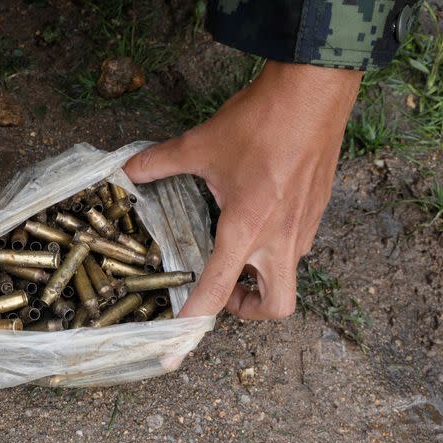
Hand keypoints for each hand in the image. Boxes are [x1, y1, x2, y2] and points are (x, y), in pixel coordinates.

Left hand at [126, 61, 361, 319]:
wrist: (316, 91)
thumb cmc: (259, 121)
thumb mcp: (200, 145)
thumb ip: (158, 163)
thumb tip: (126, 170)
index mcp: (246, 229)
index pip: (216, 292)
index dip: (193, 324)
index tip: (175, 351)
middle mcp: (280, 239)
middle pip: (276, 308)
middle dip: (247, 311)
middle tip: (223, 290)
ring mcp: (304, 228)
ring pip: (288, 277)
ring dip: (260, 278)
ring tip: (233, 252)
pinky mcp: (317, 212)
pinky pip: (296, 248)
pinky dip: (274, 250)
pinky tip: (255, 219)